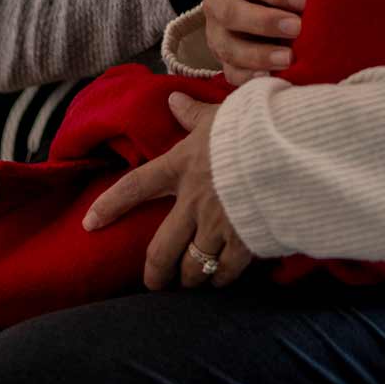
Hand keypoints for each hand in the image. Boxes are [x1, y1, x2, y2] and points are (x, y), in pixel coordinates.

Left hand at [83, 93, 253, 288]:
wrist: (293, 151)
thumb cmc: (256, 127)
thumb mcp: (222, 114)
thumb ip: (195, 114)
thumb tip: (174, 100)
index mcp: (181, 167)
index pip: (135, 187)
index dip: (110, 206)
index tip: (90, 223)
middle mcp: (192, 202)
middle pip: (161, 250)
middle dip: (155, 274)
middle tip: (154, 284)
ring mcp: (217, 226)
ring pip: (192, 266)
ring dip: (189, 277)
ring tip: (190, 282)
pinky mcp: (245, 241)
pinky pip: (225, 271)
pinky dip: (220, 278)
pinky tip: (220, 279)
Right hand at [201, 0, 307, 86]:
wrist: (264, 4)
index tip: (303, 1)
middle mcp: (216, 1)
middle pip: (231, 13)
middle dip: (265, 22)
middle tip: (296, 28)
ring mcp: (214, 32)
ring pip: (228, 46)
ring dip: (259, 55)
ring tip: (288, 59)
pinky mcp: (221, 59)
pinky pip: (230, 72)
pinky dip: (249, 77)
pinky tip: (270, 77)